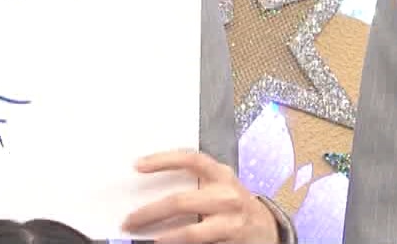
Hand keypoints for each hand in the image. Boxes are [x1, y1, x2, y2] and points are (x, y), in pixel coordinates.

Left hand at [122, 150, 279, 243]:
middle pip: (180, 202)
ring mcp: (231, 222)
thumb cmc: (232, 203)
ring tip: (148, 239)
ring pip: (190, 233)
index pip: (190, 160)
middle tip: (130, 220)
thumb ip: (195, 183)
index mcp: (221, 175)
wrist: (266, 228)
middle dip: (150, 212)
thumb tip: (149, 191)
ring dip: (164, 237)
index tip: (138, 165)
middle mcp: (227, 196)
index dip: (163, 160)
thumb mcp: (219, 185)